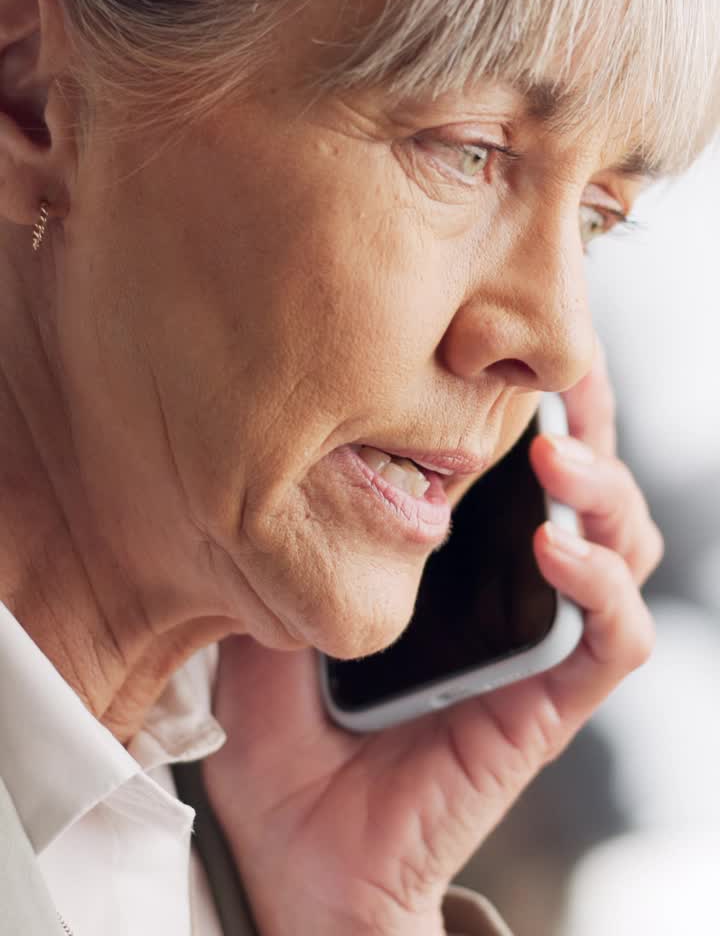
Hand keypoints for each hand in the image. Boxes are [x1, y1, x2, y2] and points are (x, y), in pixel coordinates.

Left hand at [202, 342, 662, 935]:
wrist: (300, 873)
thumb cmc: (281, 759)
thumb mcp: (257, 625)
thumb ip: (272, 555)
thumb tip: (254, 467)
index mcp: (448, 567)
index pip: (512, 467)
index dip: (528, 400)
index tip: (506, 339)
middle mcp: (503, 594)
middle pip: (583, 486)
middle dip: (590, 417)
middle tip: (567, 365)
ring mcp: (533, 648)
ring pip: (622, 547)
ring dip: (605, 488)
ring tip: (558, 452)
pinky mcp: (548, 708)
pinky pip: (611, 640)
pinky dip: (603, 585)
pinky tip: (559, 550)